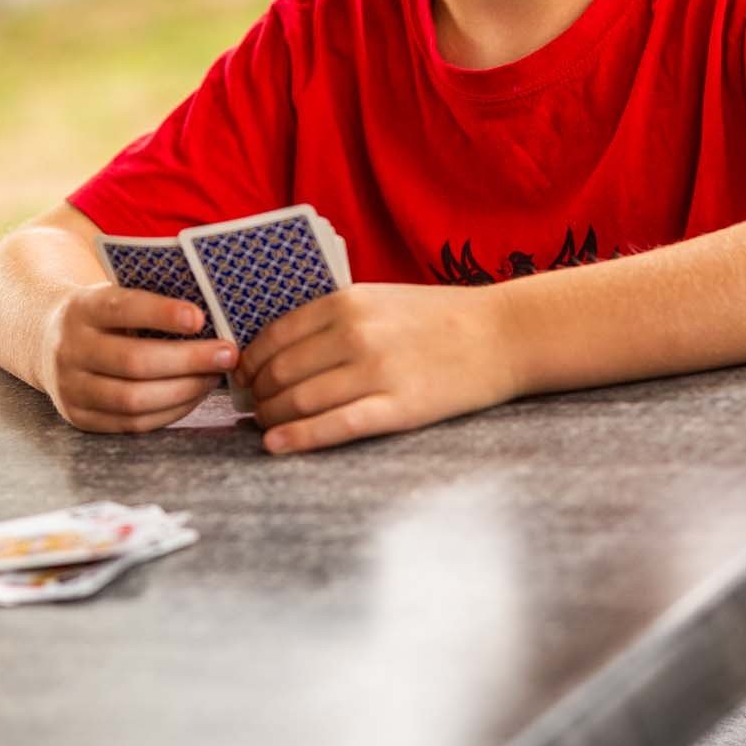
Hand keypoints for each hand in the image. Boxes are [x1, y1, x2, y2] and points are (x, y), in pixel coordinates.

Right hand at [39, 284, 237, 431]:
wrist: (45, 341)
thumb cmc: (102, 315)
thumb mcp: (113, 294)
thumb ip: (150, 301)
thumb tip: (214, 314)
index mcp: (81, 308)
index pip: (123, 309)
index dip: (162, 314)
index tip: (200, 317)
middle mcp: (70, 349)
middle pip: (134, 361)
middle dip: (188, 360)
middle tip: (227, 354)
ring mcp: (71, 387)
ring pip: (134, 399)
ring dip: (185, 391)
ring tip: (215, 377)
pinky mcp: (79, 417)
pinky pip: (132, 423)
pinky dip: (170, 411)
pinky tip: (194, 396)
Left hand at [239, 284, 515, 454]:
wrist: (502, 335)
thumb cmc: (438, 318)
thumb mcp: (378, 299)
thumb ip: (333, 318)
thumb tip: (280, 348)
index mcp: (346, 303)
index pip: (274, 336)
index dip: (250, 362)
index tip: (243, 378)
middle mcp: (355, 334)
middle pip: (281, 372)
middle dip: (257, 394)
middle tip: (251, 408)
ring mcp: (376, 372)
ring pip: (300, 401)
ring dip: (273, 419)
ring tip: (265, 428)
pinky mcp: (398, 408)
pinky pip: (335, 426)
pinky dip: (299, 438)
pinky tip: (276, 446)